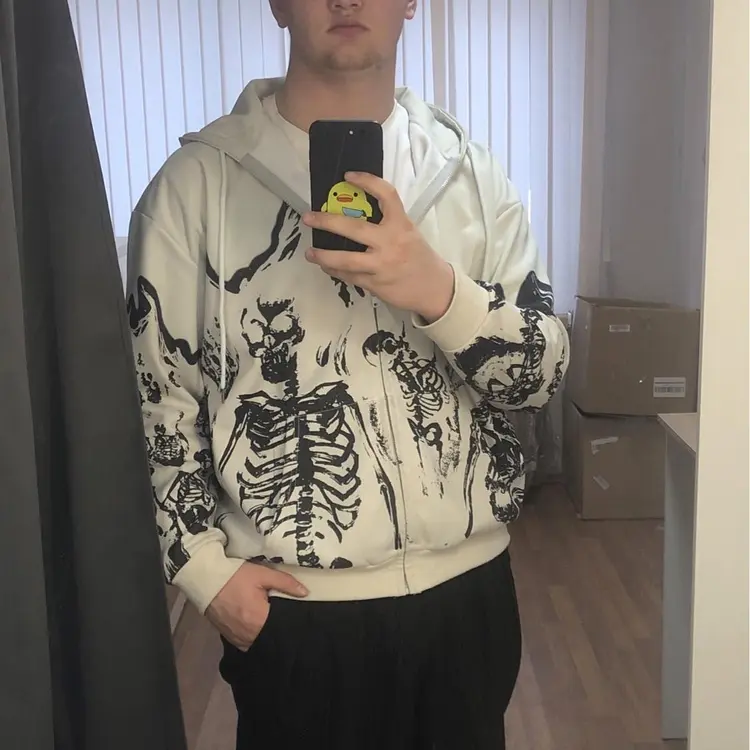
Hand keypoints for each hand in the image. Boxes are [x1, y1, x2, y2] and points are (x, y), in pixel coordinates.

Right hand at [205, 563, 307, 650]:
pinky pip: (245, 643)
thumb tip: (306, 593)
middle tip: (283, 619)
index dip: (289, 623)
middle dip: (277, 630)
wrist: (205, 579)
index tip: (296, 618)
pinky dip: (252, 637)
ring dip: (264, 635)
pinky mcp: (227, 636)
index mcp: (259, 620)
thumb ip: (286, 583)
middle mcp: (247, 635)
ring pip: (257, 643)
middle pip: (269, 638)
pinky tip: (256, 627)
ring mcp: (236, 638)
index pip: (281, 629)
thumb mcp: (263, 574)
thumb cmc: (235, 576)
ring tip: (271, 623)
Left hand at [303, 172, 454, 322]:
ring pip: (345, 259)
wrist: (434, 288)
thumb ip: (387, 223)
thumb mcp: (408, 233)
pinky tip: (327, 267)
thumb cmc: (419, 257)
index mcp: (400, 225)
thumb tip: (355, 212)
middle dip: (327, 221)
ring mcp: (381, 265)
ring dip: (324, 256)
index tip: (348, 176)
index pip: (386, 195)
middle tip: (309, 218)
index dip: (367, 182)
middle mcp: (390, 243)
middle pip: (353, 228)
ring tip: (310, 253)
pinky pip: (350, 276)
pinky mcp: (375, 284)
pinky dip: (336, 271)